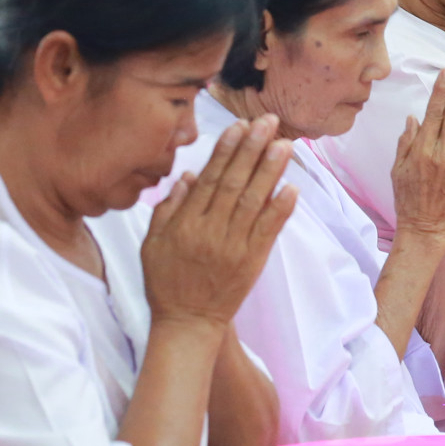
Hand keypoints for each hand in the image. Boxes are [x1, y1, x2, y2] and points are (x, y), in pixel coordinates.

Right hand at [139, 115, 294, 328]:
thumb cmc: (165, 282)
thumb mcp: (152, 243)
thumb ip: (167, 208)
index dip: (226, 150)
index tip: (239, 125)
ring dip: (271, 171)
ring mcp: (234, 247)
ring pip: (254, 202)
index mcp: (185, 223)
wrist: (186, 324)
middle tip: (269, 122)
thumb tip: (188, 176)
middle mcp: (211, 231)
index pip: (210, 178)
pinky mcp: (251, 262)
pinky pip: (268, 232)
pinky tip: (292, 188)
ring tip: (285, 144)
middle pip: (235, 183)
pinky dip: (281, 209)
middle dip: (253, 149)